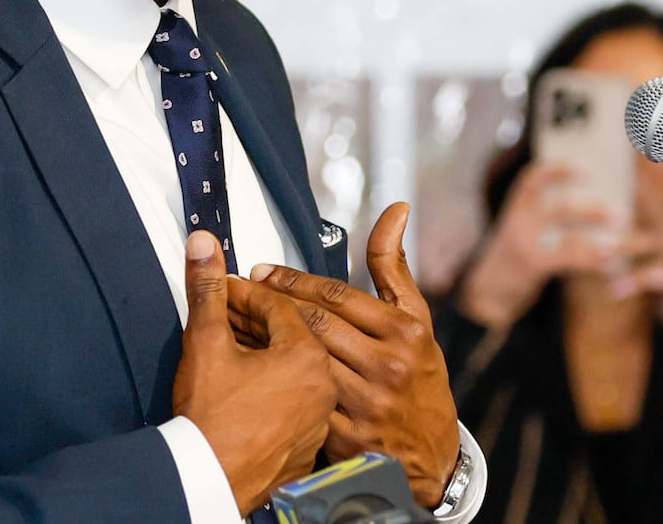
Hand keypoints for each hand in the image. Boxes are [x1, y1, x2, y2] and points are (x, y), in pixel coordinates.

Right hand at [172, 231, 335, 515]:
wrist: (208, 481)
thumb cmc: (211, 421)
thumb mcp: (206, 343)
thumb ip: (207, 290)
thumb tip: (204, 246)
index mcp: (307, 356)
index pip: (278, 305)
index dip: (244, 293)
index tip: (223, 289)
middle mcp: (323, 386)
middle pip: (292, 333)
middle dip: (256, 318)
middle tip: (225, 312)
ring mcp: (319, 418)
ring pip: (295, 367)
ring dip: (266, 351)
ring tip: (233, 345)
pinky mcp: (308, 443)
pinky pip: (295, 400)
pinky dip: (273, 385)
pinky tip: (246, 382)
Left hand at [245, 203, 459, 508]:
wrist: (431, 455)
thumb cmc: (418, 373)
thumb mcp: (415, 318)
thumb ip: (393, 266)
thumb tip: (397, 208)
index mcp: (405, 331)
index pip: (337, 295)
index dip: (293, 280)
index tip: (260, 270)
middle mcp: (388, 366)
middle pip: (315, 325)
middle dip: (268, 303)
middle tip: (234, 288)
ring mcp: (368, 404)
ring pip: (302, 360)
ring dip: (262, 339)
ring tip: (231, 319)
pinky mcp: (348, 438)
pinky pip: (298, 401)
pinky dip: (269, 380)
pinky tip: (246, 365)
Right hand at [456, 162, 626, 328]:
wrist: (487, 291)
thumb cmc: (513, 258)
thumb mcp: (519, 231)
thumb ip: (541, 218)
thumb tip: (589, 205)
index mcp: (516, 209)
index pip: (531, 180)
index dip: (555, 171)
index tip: (582, 169)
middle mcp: (517, 221)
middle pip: (560, 210)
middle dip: (592, 212)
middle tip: (621, 213)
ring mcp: (523, 243)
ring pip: (569, 238)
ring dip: (600, 241)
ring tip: (622, 243)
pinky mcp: (531, 265)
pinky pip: (568, 260)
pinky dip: (591, 260)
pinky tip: (610, 262)